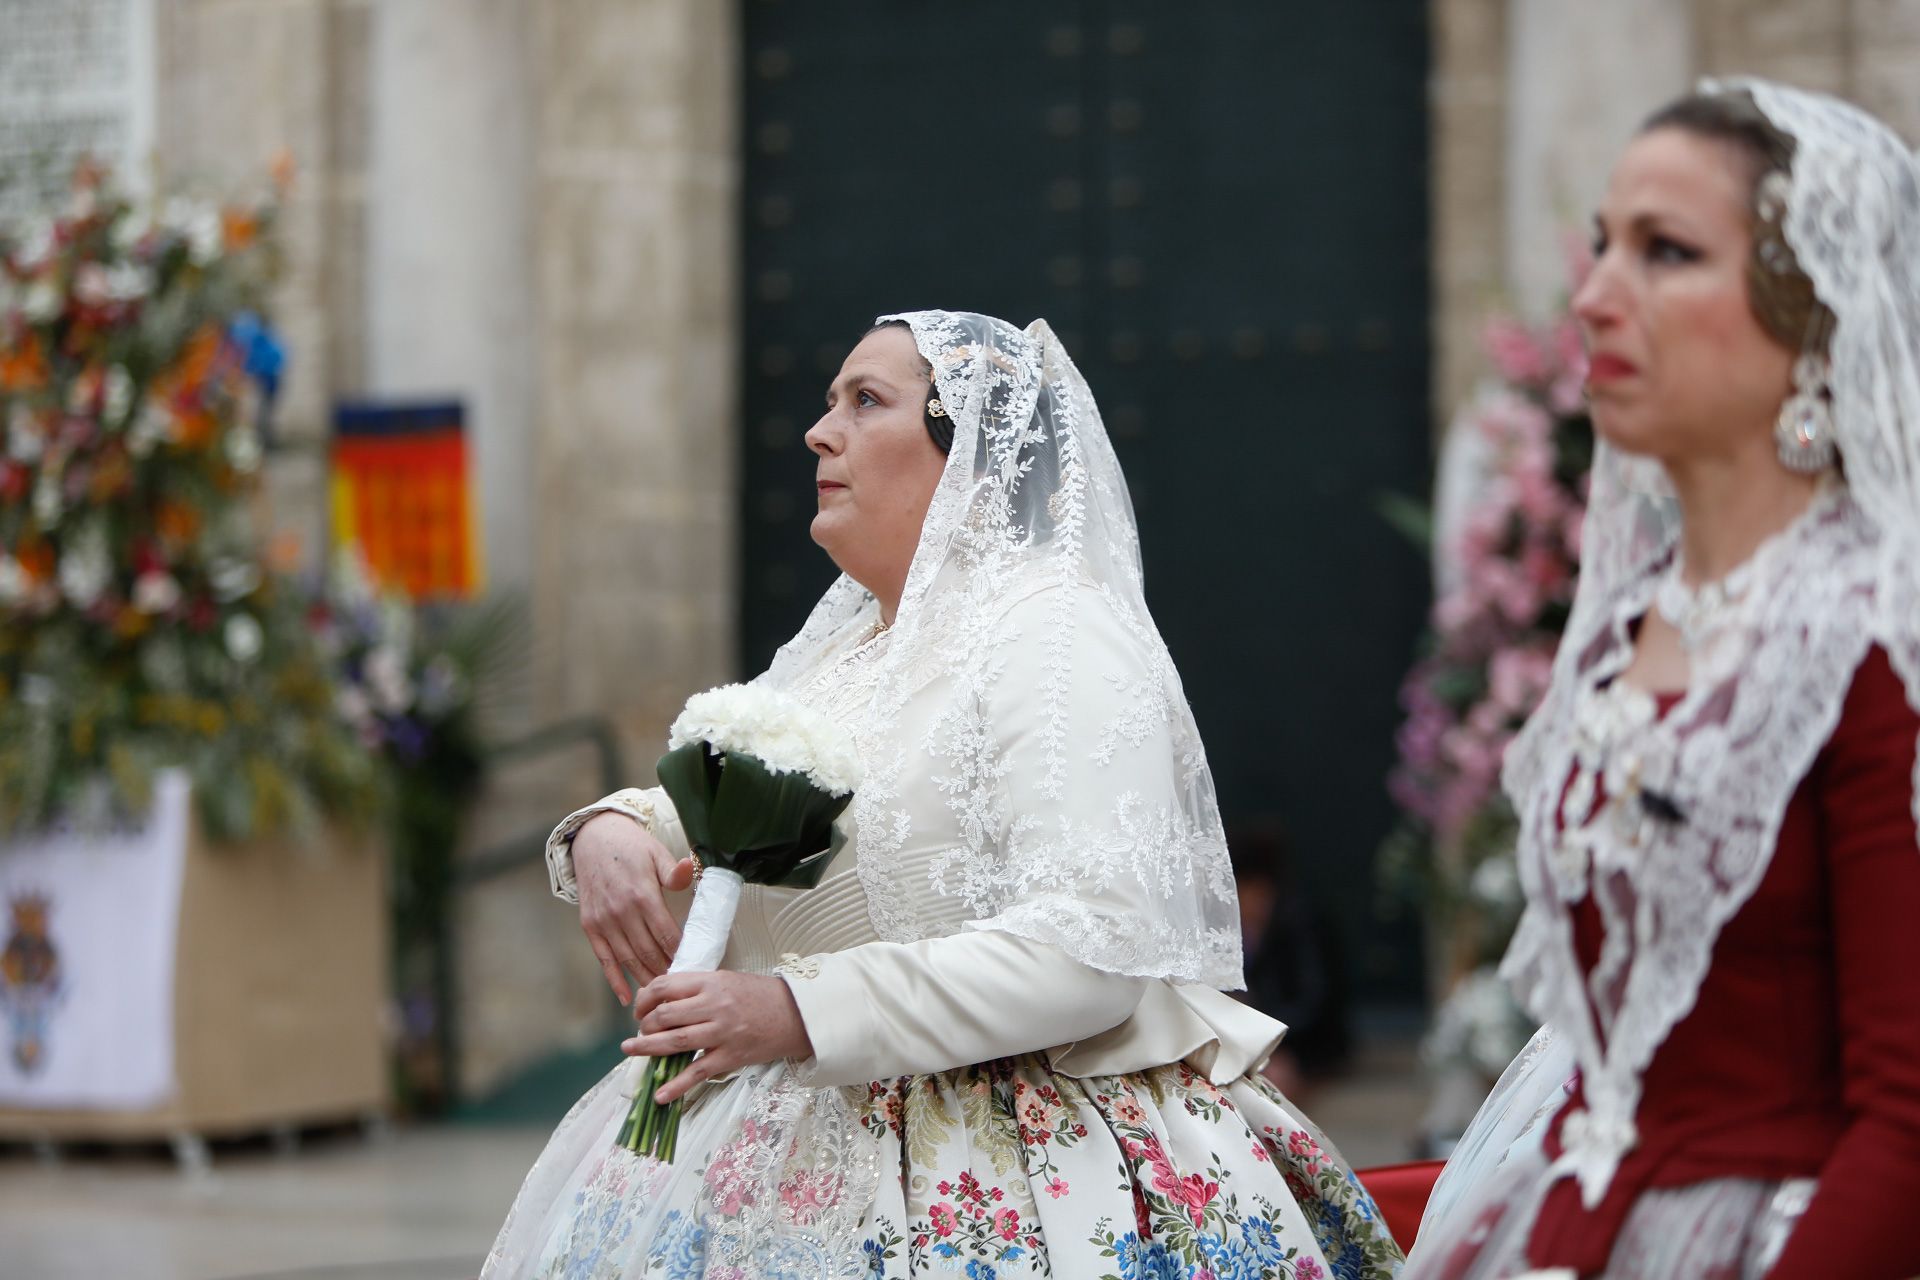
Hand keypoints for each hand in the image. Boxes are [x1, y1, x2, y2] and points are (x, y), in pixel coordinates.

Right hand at [573, 811, 696, 1002]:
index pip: (666, 935)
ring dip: (646, 979)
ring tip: (663, 995)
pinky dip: (615, 981)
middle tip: (682, 986)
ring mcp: (603, 921)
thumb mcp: (656, 853)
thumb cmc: (630, 847)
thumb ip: (674, 871)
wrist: (593, 839)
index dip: (680, 954)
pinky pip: (604, 959)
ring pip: (628, 960)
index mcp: (642, 894)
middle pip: (649, 952)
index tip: (694, 968)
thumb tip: (689, 869)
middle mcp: (621, 911)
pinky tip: (627, 998)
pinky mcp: (590, 926)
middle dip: (667, 971)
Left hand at [625, 970, 813, 1103]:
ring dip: (647, 1049)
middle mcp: (714, 1005)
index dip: (644, 999)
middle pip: (664, 1016)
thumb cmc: (760, 995)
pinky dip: (676, 1086)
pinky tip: (660, 1095)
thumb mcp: (726, 979)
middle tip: (640, 1032)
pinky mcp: (730, 1057)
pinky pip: (697, 1073)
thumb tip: (662, 1001)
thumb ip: (696, 988)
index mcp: (711, 982)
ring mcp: (722, 1033)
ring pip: (674, 1042)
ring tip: (631, 1051)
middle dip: (644, 1026)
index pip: (664, 987)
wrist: (796, 1014)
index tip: (640, 1009)